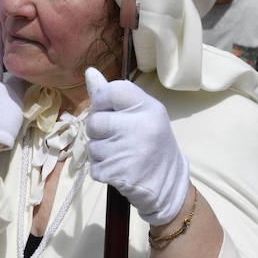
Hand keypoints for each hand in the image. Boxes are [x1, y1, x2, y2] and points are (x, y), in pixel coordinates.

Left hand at [85, 68, 189, 225]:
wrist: (168, 185)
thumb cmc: (151, 144)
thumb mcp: (141, 114)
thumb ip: (113, 94)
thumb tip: (89, 72)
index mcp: (149, 108)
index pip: (113, 90)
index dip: (102, 100)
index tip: (109, 111)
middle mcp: (141, 127)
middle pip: (95, 120)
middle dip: (99, 132)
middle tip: (118, 139)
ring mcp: (129, 151)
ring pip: (92, 145)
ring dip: (100, 152)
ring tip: (121, 155)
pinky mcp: (118, 173)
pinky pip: (94, 166)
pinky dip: (102, 170)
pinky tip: (119, 169)